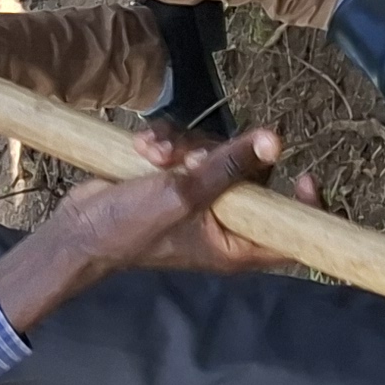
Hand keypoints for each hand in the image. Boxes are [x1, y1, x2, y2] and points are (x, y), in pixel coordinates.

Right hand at [0, 128, 317, 333]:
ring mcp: (199, 196)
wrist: (78, 228)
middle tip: (192, 160)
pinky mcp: (177, 176)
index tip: (306, 177)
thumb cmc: (130, 228)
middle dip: (221, 155)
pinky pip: (187, 144)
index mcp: (235, 244)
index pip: (288, 231)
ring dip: (183, 145)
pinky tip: (143, 149)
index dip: (303, 207)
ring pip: (215, 150)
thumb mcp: (184, 195)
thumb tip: (274, 140)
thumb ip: (228, 167)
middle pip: (251, 174)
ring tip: (153, 154)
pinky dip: (165, 142)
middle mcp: (223, 220)